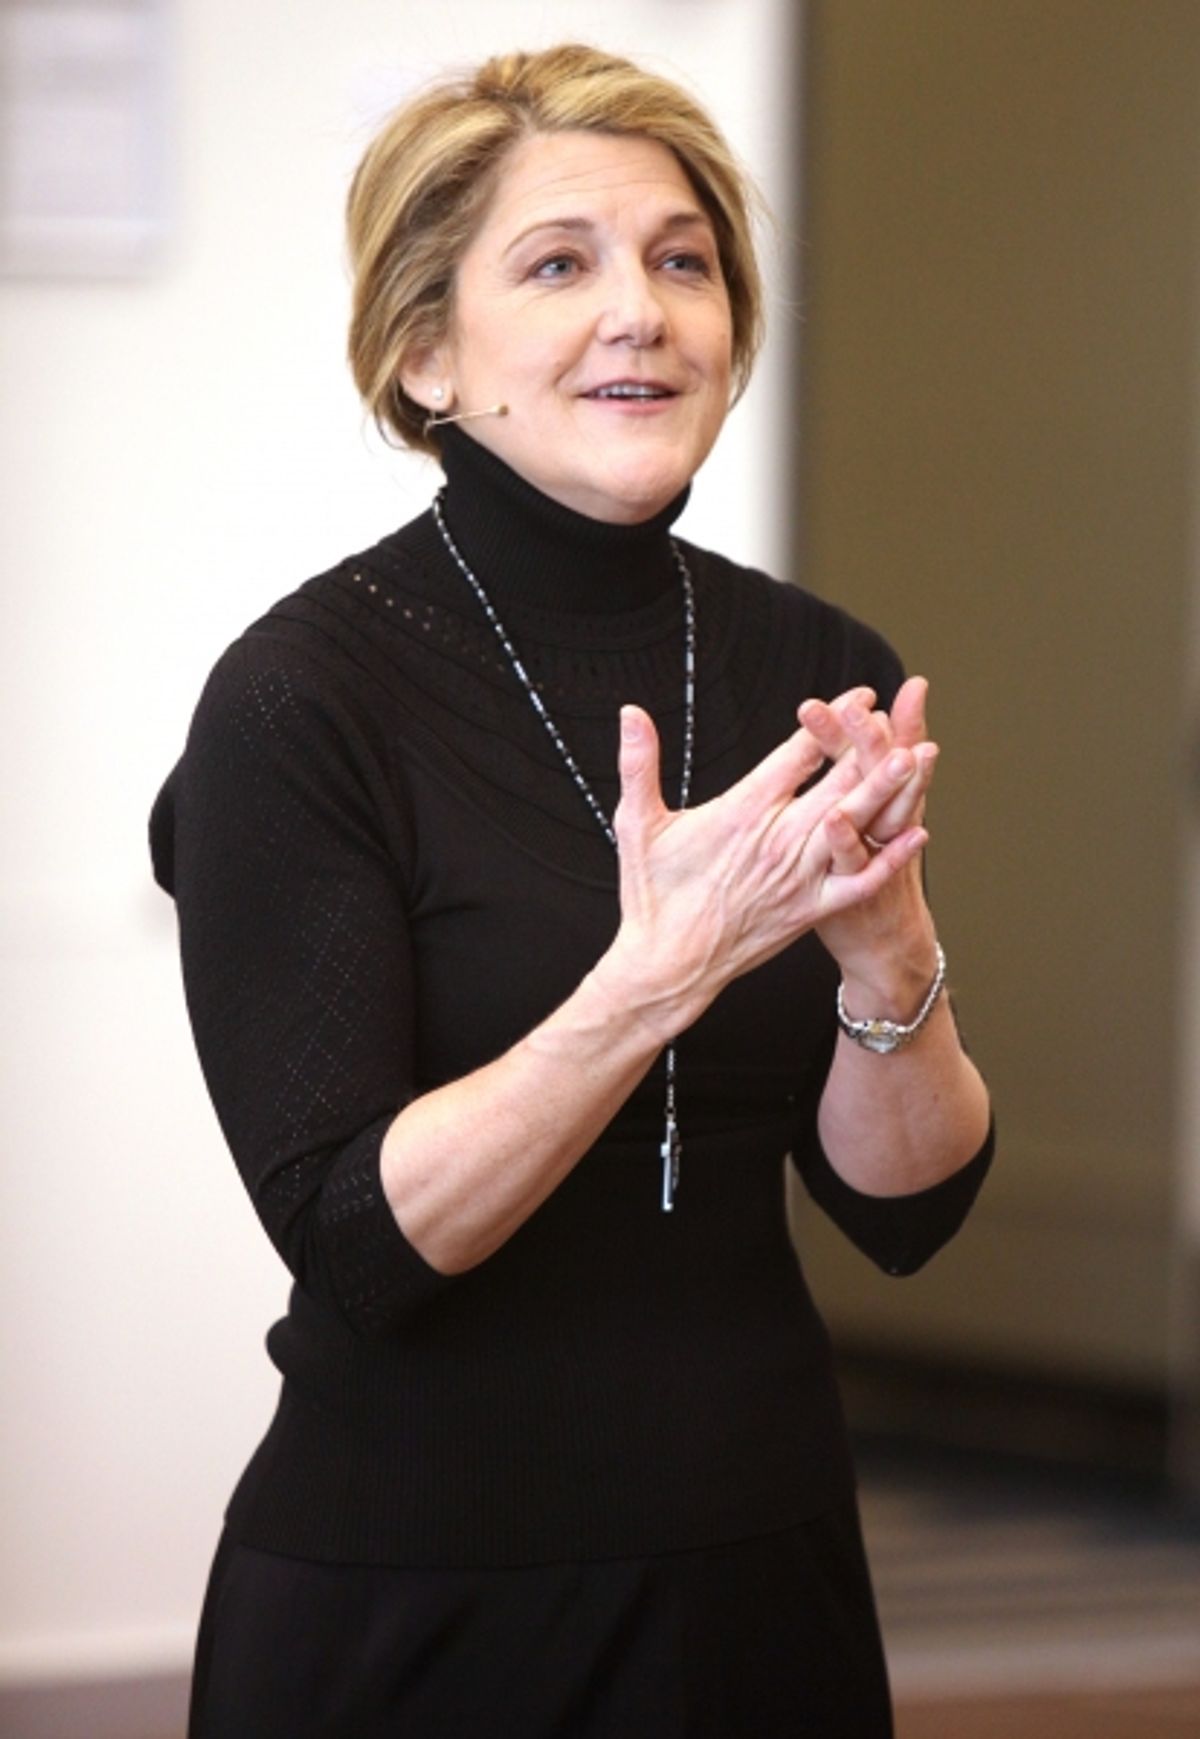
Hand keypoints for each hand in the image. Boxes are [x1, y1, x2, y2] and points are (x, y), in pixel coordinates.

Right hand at [600, 701, 926, 1038]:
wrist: (667, 965)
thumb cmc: (651, 897)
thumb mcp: (637, 824)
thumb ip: (639, 764)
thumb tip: (630, 713)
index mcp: (742, 812)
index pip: (798, 754)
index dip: (830, 720)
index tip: (857, 695)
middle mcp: (778, 840)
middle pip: (836, 783)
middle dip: (868, 746)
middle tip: (897, 717)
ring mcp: (798, 877)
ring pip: (854, 825)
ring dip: (887, 790)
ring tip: (916, 758)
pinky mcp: (808, 911)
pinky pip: (858, 883)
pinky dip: (889, 860)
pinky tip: (916, 835)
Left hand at [797, 678, 939, 1008]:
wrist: (889, 946)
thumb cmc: (880, 869)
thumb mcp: (891, 810)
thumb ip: (887, 755)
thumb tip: (898, 700)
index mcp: (886, 800)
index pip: (876, 753)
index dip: (868, 724)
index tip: (862, 693)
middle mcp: (887, 824)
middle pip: (878, 774)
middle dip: (868, 739)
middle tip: (857, 705)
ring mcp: (875, 858)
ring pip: (877, 813)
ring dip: (869, 781)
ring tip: (859, 760)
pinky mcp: (855, 892)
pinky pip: (854, 867)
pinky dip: (851, 844)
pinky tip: (836, 820)